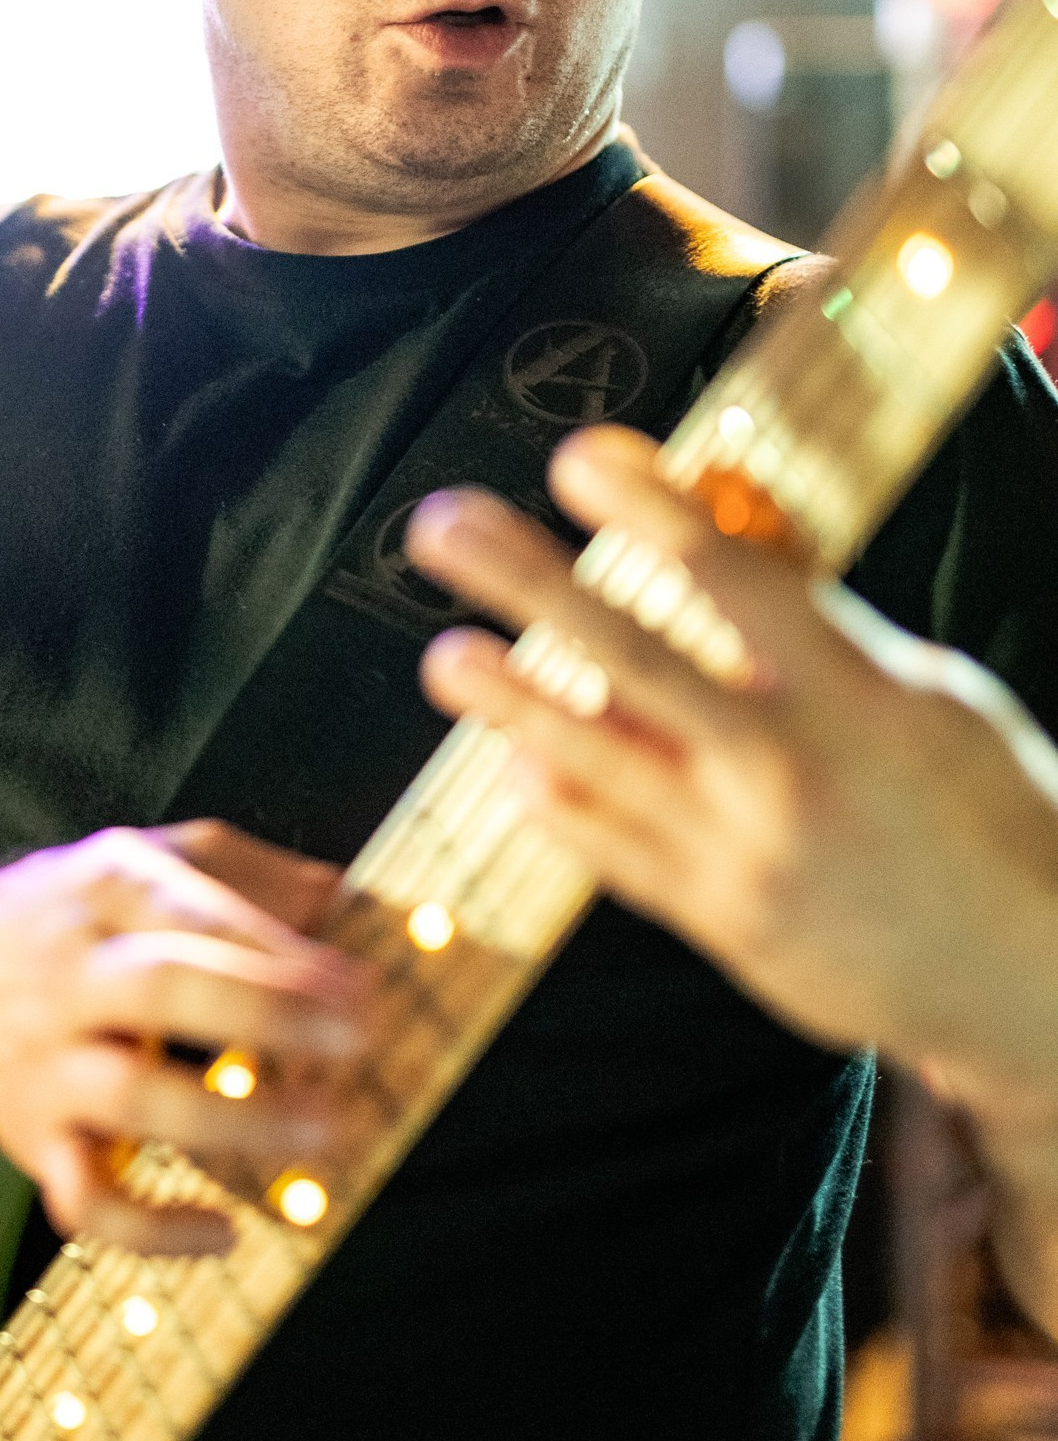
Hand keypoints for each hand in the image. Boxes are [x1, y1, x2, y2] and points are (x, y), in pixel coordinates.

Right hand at [0, 820, 375, 1255]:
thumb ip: (240, 871)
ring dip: (232, 1122)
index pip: (193, 912)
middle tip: (356, 1039)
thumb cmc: (70, 920)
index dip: (280, 950)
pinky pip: (86, 1201)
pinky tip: (222, 1231)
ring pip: (130, 1099)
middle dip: (264, 1013)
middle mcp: (69, 974)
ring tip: (322, 1132)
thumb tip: (341, 895)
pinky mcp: (33, 1143)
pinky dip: (153, 1227)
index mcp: (104, 890)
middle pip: (160, 988)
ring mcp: (46, 1064)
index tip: (360, 983)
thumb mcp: (141, 859)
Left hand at [405, 426, 1057, 1124]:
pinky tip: (509, 764)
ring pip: (595, 762)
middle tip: (442, 526)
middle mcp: (786, 771)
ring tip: (443, 652)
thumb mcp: (932, 694)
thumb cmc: (994, 815)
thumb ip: (820, 615)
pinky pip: (613, 856)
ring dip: (508, 700)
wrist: (1032, 983)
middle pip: (629, 656)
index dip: (645, 509)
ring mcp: (742, 855)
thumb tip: (727, 514)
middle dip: (526, 582)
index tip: (575, 457)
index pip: (730, 578)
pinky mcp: (720, 927)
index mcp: (856, 697)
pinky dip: (558, 805)